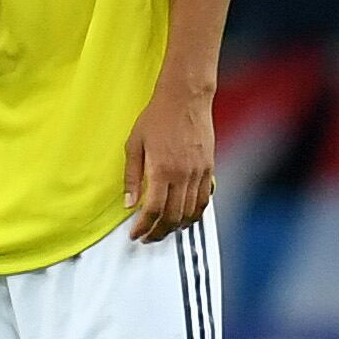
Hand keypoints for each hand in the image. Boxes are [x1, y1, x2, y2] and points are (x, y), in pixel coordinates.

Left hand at [124, 80, 216, 240]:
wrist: (185, 100)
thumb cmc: (156, 118)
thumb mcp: (134, 145)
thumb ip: (132, 176)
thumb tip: (129, 203)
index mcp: (161, 170)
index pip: (153, 210)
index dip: (144, 226)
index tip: (135, 234)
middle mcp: (183, 175)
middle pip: (173, 216)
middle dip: (159, 232)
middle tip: (147, 238)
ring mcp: (199, 173)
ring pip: (191, 211)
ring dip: (177, 227)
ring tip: (163, 231)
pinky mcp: (209, 169)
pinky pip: (204, 199)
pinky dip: (195, 214)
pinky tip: (185, 218)